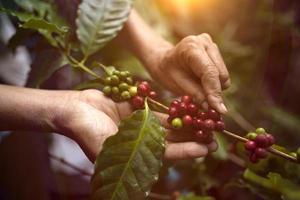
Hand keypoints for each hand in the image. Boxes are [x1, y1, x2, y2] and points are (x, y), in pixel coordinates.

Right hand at [53, 90, 216, 161]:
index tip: (205, 148)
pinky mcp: (138, 110)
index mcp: (136, 154)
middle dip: (192, 137)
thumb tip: (146, 183)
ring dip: (187, 122)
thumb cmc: (87, 131)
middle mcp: (141, 141)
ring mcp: (141, 125)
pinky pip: (159, 109)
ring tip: (206, 120)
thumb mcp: (105, 151)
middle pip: (172, 139)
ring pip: (169, 124)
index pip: (166, 154)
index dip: (186, 151)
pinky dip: (173, 109)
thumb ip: (125, 163)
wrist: (74, 109)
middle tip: (214, 135)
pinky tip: (188, 106)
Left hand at [147, 34, 229, 113]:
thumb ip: (196, 95)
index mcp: (191, 47)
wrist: (164, 61)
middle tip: (207, 105)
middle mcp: (204, 42)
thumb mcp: (177, 85)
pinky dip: (215, 83)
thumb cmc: (167, 73)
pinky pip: (222, 73)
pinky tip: (202, 82)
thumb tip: (212, 108)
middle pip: (220, 74)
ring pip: (224, 75)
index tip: (219, 110)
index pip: (209, 72)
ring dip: (216, 87)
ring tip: (199, 89)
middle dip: (215, 92)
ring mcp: (211, 45)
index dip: (215, 92)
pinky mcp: (216, 51)